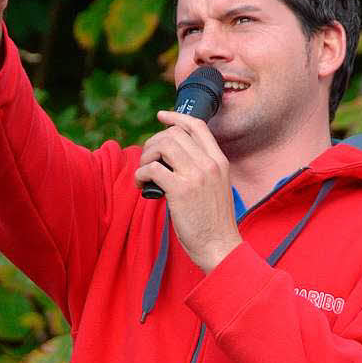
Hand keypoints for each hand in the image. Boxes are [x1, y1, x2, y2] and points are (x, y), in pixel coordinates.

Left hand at [135, 111, 241, 272]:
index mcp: (220, 161)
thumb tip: (172, 162)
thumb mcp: (217, 188)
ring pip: (162, 146)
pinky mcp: (180, 190)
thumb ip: (203, 171)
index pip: (197, 126)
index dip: (176, 117)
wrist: (220, 246)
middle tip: (147, 160)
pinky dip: (141, 175)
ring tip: (144, 174)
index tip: (161, 116)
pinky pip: (152, 169)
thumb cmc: (214, 224)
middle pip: (174, 133)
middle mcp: (209, 164)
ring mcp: (196, 175)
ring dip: (146, 157)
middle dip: (154, 142)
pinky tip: (142, 186)